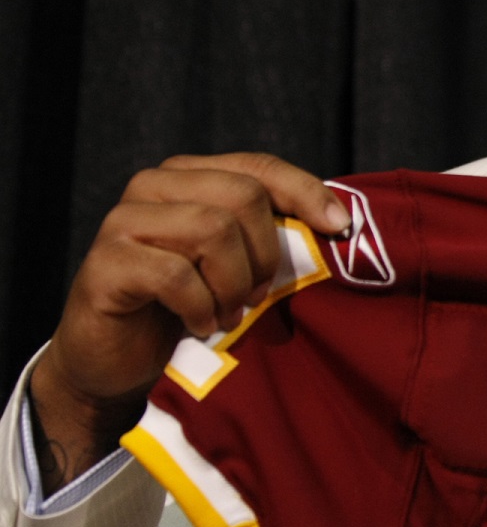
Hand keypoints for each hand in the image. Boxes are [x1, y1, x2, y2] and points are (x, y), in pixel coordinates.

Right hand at [27, 153, 350, 493]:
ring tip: (229, 314)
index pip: (260, 167)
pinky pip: (176, 275)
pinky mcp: (105, 263)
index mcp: (190, 175)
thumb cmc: (189, 305)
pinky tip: (201, 324)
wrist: (118, 359)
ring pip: (212, 229)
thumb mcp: (238, 263)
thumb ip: (272, 234)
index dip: (305, 192)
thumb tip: (341, 223)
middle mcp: (154, 185)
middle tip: (260, 295)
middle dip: (265, 253)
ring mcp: (124, 220)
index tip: (340, 227)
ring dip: (233, 284)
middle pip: (243, 195)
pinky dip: (201, 307)